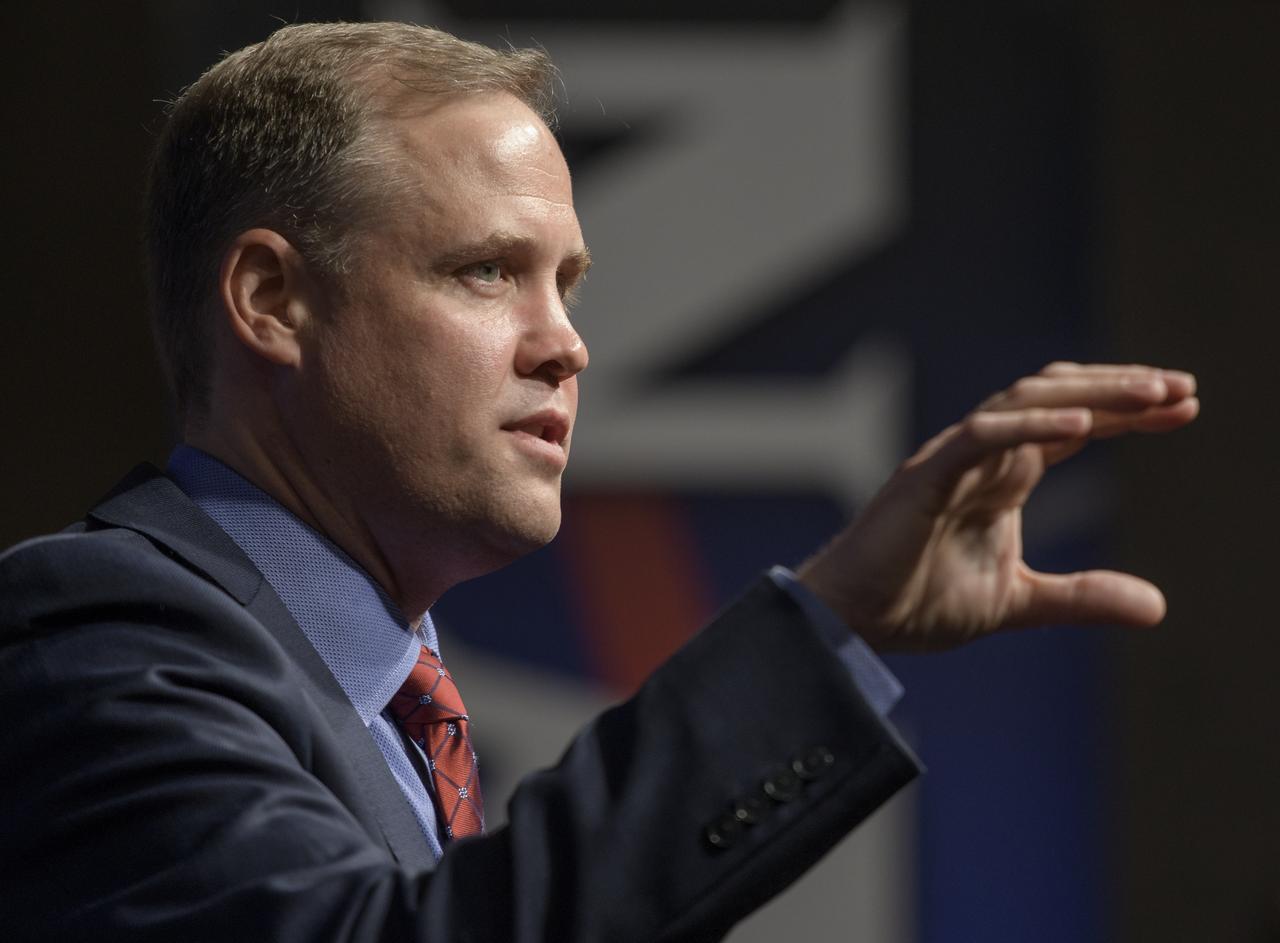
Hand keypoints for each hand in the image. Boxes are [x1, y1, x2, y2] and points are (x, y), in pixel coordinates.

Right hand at [796, 362, 1198, 650]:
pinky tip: (1081, 425)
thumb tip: (1158, 607)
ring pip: (1026, 400)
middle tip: (1182, 387)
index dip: (1127, 412)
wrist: (854, 621)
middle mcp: (982, 456)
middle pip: (1058, 396)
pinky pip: (982, 435)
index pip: (1073, 424)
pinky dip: (1030, 425)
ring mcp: (953, 459)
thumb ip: (1083, 597)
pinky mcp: (926, 475)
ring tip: (1150, 392)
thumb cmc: (919, 602)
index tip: (1186, 406)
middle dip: (1122, 388)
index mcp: (1003, 478)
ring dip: (1091, 392)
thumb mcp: (1021, 602)